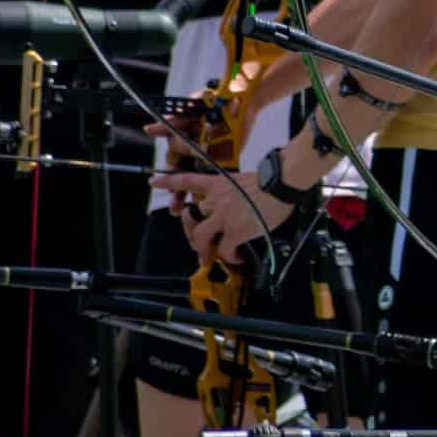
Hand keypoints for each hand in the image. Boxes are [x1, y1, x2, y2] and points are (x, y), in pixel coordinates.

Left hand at [154, 166, 287, 266]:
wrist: (283, 183)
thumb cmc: (273, 179)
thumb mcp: (246, 180)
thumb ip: (235, 193)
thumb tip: (240, 205)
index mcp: (219, 183)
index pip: (187, 180)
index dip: (168, 181)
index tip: (153, 180)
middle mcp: (216, 199)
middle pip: (190, 217)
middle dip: (190, 232)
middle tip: (198, 242)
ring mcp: (223, 216)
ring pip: (201, 238)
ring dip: (204, 250)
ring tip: (211, 257)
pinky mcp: (234, 231)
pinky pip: (225, 250)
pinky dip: (230, 257)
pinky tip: (237, 258)